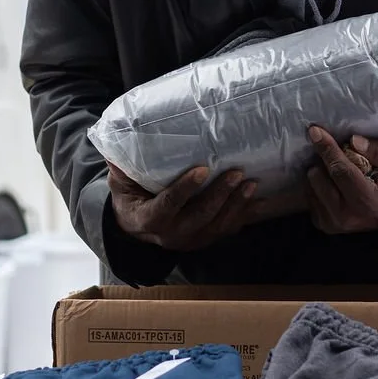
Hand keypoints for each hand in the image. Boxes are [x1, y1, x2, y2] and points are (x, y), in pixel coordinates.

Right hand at [107, 163, 257, 251]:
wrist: (134, 229)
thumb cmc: (129, 198)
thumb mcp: (120, 183)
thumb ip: (121, 166)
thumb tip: (119, 138)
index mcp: (149, 219)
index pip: (169, 204)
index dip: (185, 188)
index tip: (202, 169)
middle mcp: (171, 235)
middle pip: (200, 216)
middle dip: (220, 195)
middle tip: (237, 173)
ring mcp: (190, 240)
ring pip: (217, 226)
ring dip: (237, 205)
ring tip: (251, 184)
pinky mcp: (204, 240)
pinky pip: (227, 231)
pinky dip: (244, 216)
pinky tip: (259, 201)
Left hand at [244, 145, 371, 225]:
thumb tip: (353, 141)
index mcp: (366, 201)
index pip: (340, 170)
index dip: (327, 149)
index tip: (314, 131)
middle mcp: (345, 216)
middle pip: (318, 177)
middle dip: (325, 161)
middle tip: (341, 158)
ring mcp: (331, 223)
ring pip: (310, 185)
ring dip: (322, 173)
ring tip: (340, 174)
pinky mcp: (322, 224)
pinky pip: (309, 196)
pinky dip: (319, 186)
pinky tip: (334, 186)